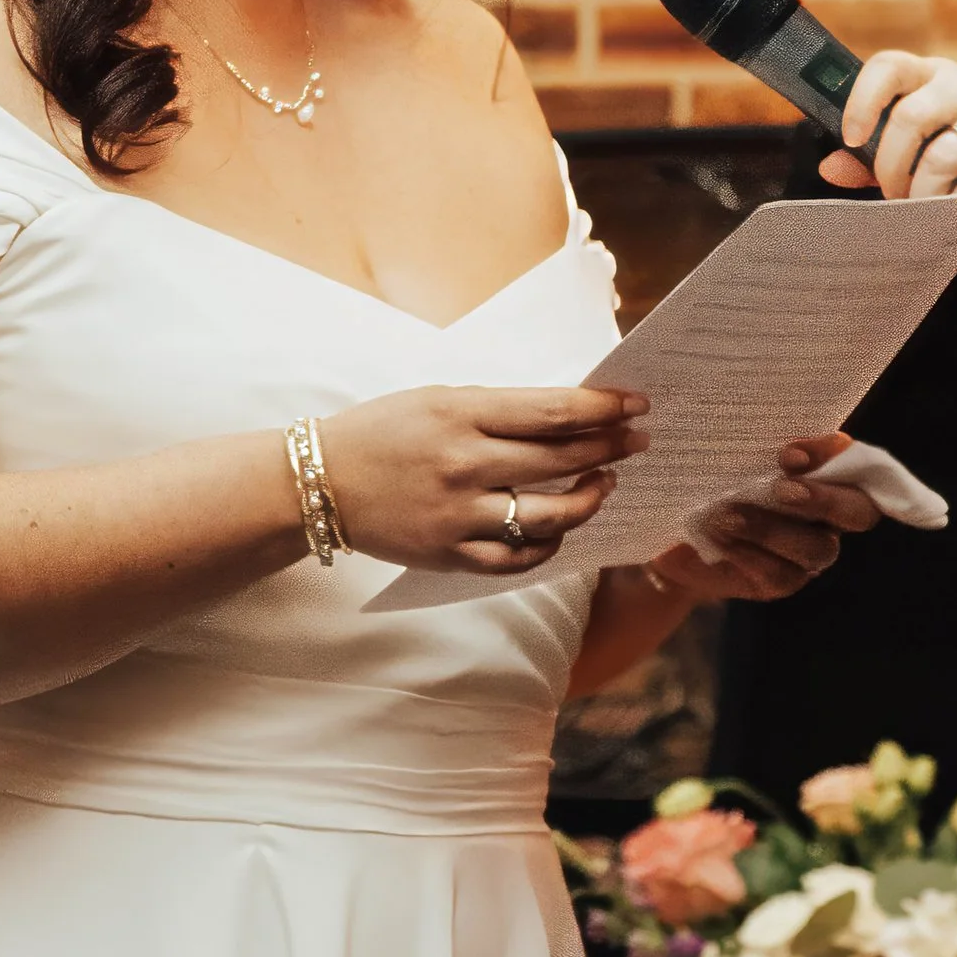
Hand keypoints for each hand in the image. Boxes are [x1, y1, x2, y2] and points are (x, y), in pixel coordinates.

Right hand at [319, 383, 646, 573]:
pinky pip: (519, 558)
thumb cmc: (384, 432)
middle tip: (637, 441)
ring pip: (551, 516)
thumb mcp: (438, 399)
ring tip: (605, 483)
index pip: (552, 412)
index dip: (604, 409)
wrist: (319, 482)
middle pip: (562, 461)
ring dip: (590, 498)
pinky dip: (549, 543)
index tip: (635, 405)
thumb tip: (568, 414)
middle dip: (610, 448)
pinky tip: (562, 527)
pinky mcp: (450, 554)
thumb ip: (499, 409)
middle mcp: (464, 465)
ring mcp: (459, 515)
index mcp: (461, 414)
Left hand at [646, 434, 878, 605]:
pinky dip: (748, 554)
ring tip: (726, 516)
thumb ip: (759, 441)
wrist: (669, 532)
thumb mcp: (728, 452)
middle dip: (823, 499)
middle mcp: (827, 516)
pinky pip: (780, 574)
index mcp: (825, 474)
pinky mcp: (780, 582)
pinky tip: (718, 538)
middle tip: (780, 488)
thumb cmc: (710, 479)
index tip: (790, 454)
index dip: (837, 458)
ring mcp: (807, 553)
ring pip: (816, 547)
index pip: (860, 464)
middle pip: (858, 512)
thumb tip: (770, 437)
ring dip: (773, 529)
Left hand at [818, 51, 956, 268]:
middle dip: (891, 167)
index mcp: (932, 76)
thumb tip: (829, 168)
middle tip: (892, 195)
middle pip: (911, 116)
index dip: (863, 100)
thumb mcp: (913, 160)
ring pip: (943, 155)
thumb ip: (869, 162)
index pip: (890, 66)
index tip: (850, 139)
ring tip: (922, 212)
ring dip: (923, 195)